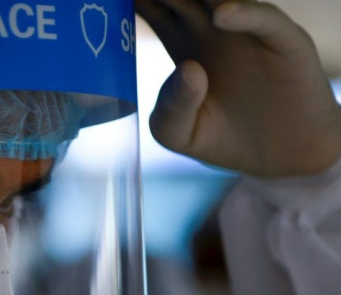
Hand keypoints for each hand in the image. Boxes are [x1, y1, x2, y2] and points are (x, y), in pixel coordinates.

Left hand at [137, 0, 340, 176]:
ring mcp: (245, 31)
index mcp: (181, 43)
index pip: (153, 8)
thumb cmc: (222, 139)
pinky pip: (262, 19)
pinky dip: (242, 12)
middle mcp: (211, 28)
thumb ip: (170, 108)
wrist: (279, 155)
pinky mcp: (280, 41)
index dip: (137, 0)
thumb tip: (188, 68)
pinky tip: (219, 15)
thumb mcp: (180, 133)